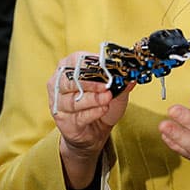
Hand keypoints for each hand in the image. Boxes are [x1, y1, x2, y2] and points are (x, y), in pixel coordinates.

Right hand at [48, 52, 133, 188]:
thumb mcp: (116, 89)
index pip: (77, 59)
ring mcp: (58, 102)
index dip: (92, 62)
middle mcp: (60, 83)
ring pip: (74, 99)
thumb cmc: (102, 102)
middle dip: (91, 83)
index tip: (107, 66)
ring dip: (93, 99)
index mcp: (70, 67)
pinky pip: (77, 115)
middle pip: (71, 80)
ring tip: (107, 98)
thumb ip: (121, 81)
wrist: (95, 129)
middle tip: (107, 86)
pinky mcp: (63, 120)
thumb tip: (131, 76)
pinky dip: (92, 112)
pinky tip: (102, 110)